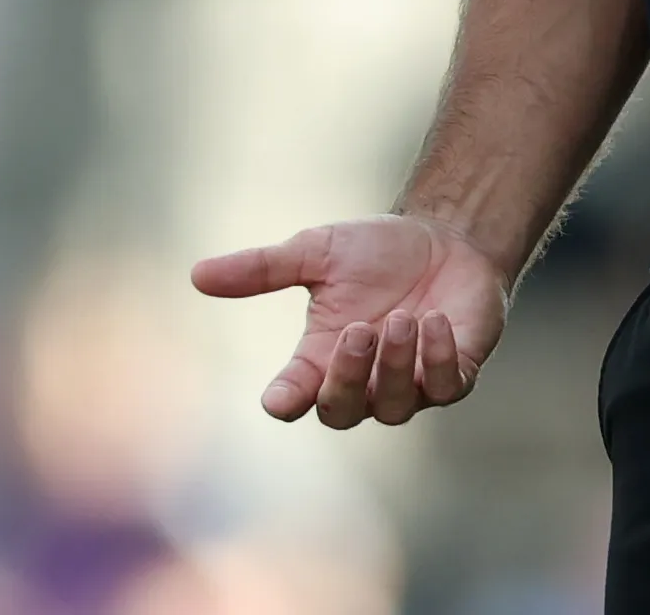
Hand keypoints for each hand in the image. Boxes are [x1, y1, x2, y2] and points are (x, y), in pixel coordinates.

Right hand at [191, 214, 508, 427]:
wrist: (446, 236)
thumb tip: (196, 274)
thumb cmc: (376, 250)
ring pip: (393, 406)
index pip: (295, 394)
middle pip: (341, 412)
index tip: (279, 398)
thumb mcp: (315, 251)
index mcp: (322, 356)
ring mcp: (410, 384)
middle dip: (349, 376)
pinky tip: (434, 321)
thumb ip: (262, 269)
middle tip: (359, 329)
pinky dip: (437, 359)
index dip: (286, 400)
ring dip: (395, 365)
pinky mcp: (453, 375)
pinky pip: (444, 388)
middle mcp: (363, 380)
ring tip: (400, 318)